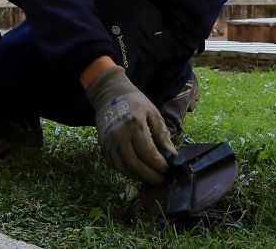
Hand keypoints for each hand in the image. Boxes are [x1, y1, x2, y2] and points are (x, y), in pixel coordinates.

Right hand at [84, 65, 175, 183]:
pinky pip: (115, 165)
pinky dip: (128, 172)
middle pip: (135, 164)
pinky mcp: (103, 147)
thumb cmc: (135, 103)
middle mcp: (119, 135)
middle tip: (161, 179)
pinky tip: (138, 172)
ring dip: (139, 177)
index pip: (148, 153)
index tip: (168, 170)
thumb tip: (172, 156)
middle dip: (150, 175)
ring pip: (124, 168)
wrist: (110, 95)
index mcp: (134, 124)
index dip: (159, 165)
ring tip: (151, 178)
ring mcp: (109, 142)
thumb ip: (162, 134)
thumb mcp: (153, 113)